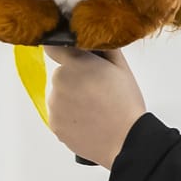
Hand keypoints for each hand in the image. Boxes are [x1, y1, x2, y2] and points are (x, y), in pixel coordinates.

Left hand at [44, 46, 146, 169]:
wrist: (126, 141)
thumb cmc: (126, 103)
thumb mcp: (122, 68)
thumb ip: (104, 48)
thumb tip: (93, 38)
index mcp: (75, 63)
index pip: (53, 46)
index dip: (63, 49)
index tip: (73, 56)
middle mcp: (58, 81)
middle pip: (61, 74)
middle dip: (75, 78)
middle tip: (96, 90)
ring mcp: (54, 104)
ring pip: (59, 95)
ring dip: (71, 98)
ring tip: (94, 109)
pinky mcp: (53, 124)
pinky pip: (59, 114)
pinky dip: (69, 116)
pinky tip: (88, 121)